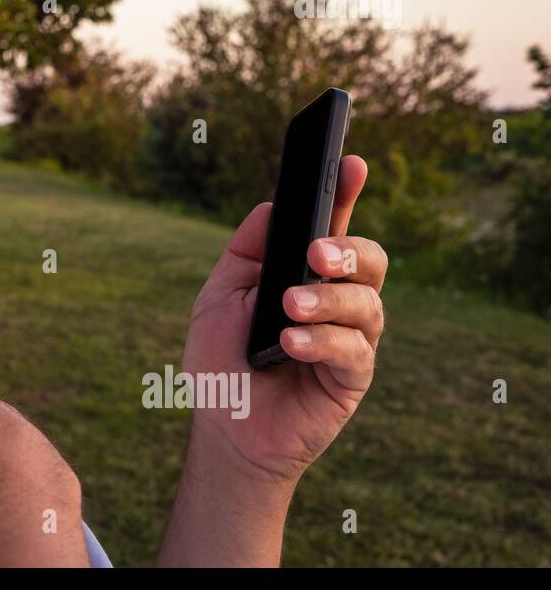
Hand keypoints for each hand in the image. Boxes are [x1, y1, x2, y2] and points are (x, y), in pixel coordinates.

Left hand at [184, 155, 387, 485]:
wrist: (224, 428)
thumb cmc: (221, 360)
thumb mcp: (220, 296)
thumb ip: (246, 251)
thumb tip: (273, 204)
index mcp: (305, 273)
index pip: (333, 224)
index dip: (345, 192)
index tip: (349, 161)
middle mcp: (337, 299)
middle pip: (370, 257)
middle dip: (348, 247)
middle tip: (315, 252)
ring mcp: (351, 337)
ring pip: (367, 301)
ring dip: (328, 299)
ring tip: (290, 305)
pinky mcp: (352, 377)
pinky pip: (355, 350)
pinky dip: (323, 340)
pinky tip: (291, 342)